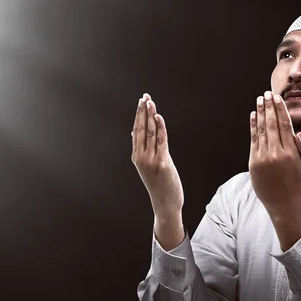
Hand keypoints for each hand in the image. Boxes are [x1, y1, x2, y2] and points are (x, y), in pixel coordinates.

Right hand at [131, 93, 183, 219]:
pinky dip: (160, 127)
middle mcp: (141, 157)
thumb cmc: (159, 185)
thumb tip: (135, 133)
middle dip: (143, 111)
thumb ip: (143, 149)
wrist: (165, 204)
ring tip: (151, 102)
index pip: (137, 131)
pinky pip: (161, 141)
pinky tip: (159, 116)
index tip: (141, 101)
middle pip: (141, 129)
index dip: (139, 115)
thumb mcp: (147, 166)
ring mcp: (151, 160)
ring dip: (151, 115)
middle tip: (145, 96)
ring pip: (150, 133)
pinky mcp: (162, 163)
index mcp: (137, 156)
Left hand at [249, 91, 300, 217]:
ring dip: (260, 113)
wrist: (284, 205)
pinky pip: (253, 141)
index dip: (280, 109)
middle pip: (272, 124)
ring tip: (259, 100)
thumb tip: (298, 133)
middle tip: (266, 94)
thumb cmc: (300, 186)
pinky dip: (253, 127)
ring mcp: (263, 158)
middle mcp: (276, 154)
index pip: (285, 125)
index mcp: (291, 153)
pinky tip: (253, 116)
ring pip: (261, 130)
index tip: (277, 98)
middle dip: (269, 107)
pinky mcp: (253, 163)